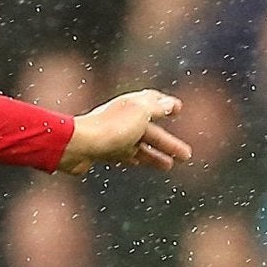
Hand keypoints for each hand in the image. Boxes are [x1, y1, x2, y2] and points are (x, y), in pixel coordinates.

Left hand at [60, 91, 192, 174]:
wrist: (79, 146)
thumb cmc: (110, 128)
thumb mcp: (141, 114)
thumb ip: (157, 108)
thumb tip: (171, 103)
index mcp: (132, 105)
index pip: (153, 101)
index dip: (167, 105)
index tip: (178, 109)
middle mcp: (122, 118)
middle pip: (150, 130)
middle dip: (169, 143)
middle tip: (187, 155)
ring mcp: (112, 135)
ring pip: (139, 145)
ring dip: (156, 155)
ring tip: (170, 165)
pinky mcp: (102, 151)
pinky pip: (123, 155)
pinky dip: (136, 158)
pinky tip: (140, 164)